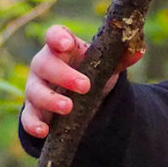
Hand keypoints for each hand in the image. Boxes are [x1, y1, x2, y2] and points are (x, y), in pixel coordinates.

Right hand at [21, 24, 141, 137]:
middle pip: (44, 64)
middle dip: (63, 75)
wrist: (80, 97)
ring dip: (50, 100)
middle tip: (84, 86)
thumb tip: (139, 50)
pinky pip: (28, 117)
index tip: (66, 44)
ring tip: (67, 108)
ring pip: (35, 91)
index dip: (57, 38)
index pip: (54, 35)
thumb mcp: (106, 65)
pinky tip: (44, 131)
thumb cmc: (91, 72)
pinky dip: (33, 124)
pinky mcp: (33, 110)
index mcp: (62, 48)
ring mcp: (36, 87)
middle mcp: (44, 65)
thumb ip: (120, 59)